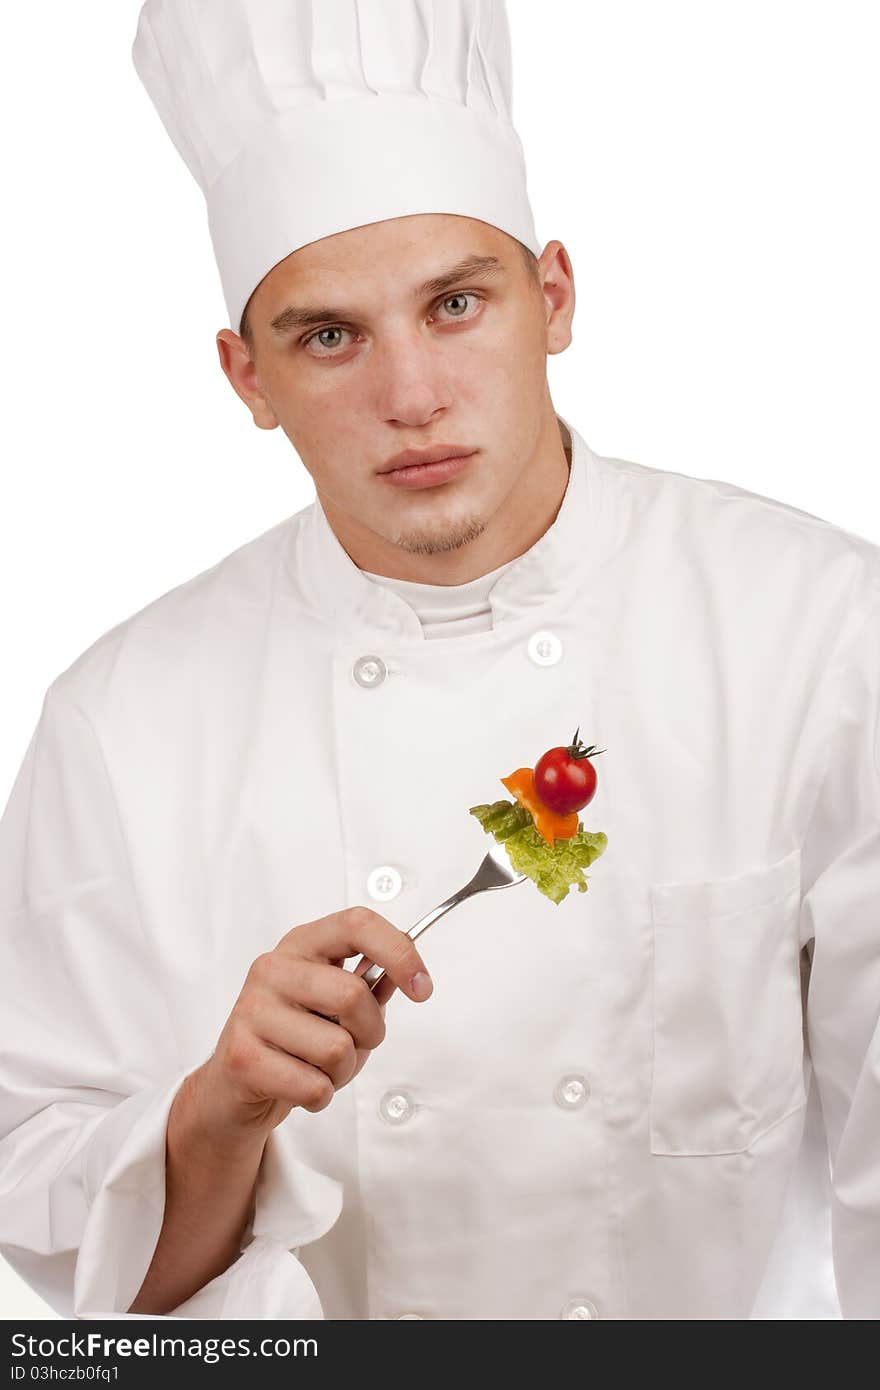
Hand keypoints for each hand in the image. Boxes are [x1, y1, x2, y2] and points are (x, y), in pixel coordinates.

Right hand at [194, 906, 433, 1143]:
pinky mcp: (241, 1056)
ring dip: (343, 1072)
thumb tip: (409, 974)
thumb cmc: (296, 1039)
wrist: (234, 1086)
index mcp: (302, 944)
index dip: (399, 952)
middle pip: (353, 996)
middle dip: (371, 1033)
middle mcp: (273, 968)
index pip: (357, 924)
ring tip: (319, 1068)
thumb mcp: (336, 1003)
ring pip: (337, 1048)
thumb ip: (372, 985)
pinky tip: (298, 1085)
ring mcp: (252, 1010)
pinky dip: (320, 1096)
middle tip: (355, 1045)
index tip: (423, 988)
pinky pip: (313, 1086)